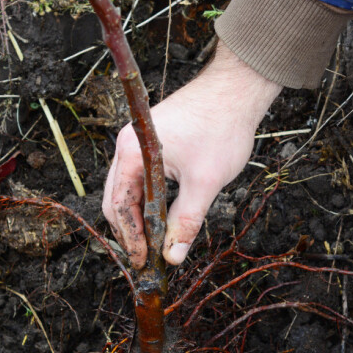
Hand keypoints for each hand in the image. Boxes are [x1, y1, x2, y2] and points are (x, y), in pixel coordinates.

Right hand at [103, 41, 281, 268]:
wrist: (236, 89)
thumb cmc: (221, 129)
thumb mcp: (205, 183)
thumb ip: (185, 222)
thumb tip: (172, 256)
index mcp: (133, 153)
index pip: (119, 206)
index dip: (130, 239)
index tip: (143, 263)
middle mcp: (128, 146)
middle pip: (116, 199)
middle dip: (130, 231)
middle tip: (146, 259)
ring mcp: (138, 142)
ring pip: (128, 189)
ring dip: (139, 217)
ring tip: (154, 244)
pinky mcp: (151, 141)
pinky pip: (141, 178)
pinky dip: (147, 201)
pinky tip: (161, 217)